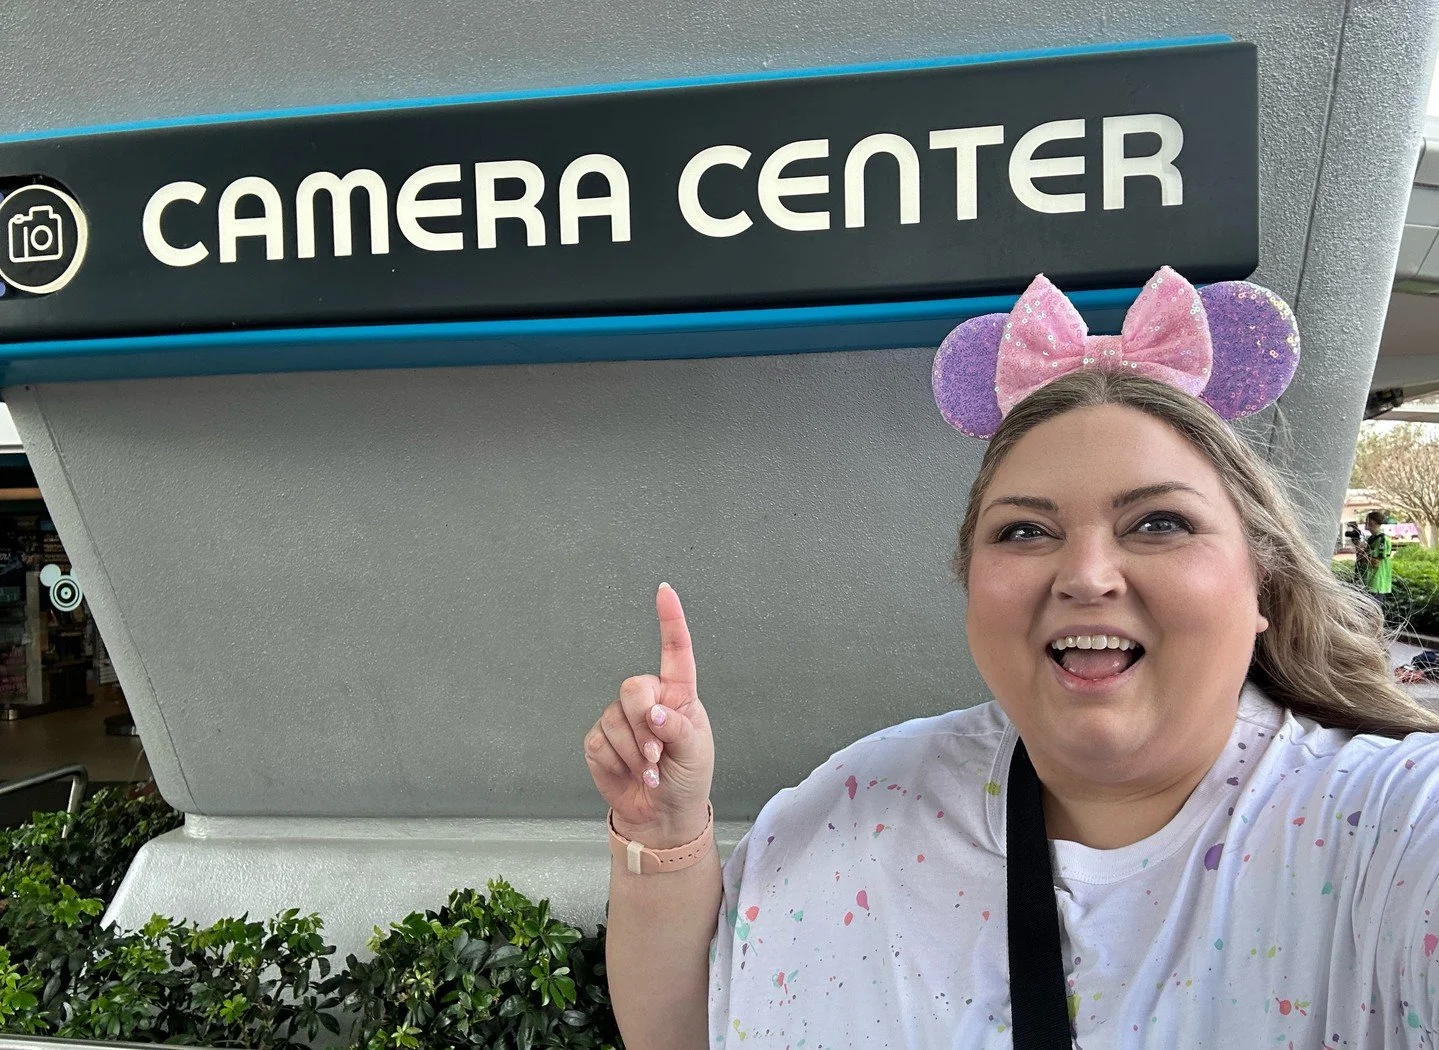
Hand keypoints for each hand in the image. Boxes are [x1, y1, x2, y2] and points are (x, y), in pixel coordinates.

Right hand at [584, 583, 714, 848]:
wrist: (662, 814)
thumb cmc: (687, 777)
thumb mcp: (695, 752)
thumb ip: (677, 728)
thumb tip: (653, 713)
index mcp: (678, 694)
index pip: (675, 651)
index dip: (670, 619)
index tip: (664, 590)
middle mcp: (649, 699)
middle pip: (634, 688)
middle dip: (643, 724)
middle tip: (658, 754)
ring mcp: (621, 717)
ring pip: (616, 720)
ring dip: (635, 753)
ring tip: (651, 770)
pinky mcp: (600, 739)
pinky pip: (601, 742)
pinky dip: (619, 763)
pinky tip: (632, 773)